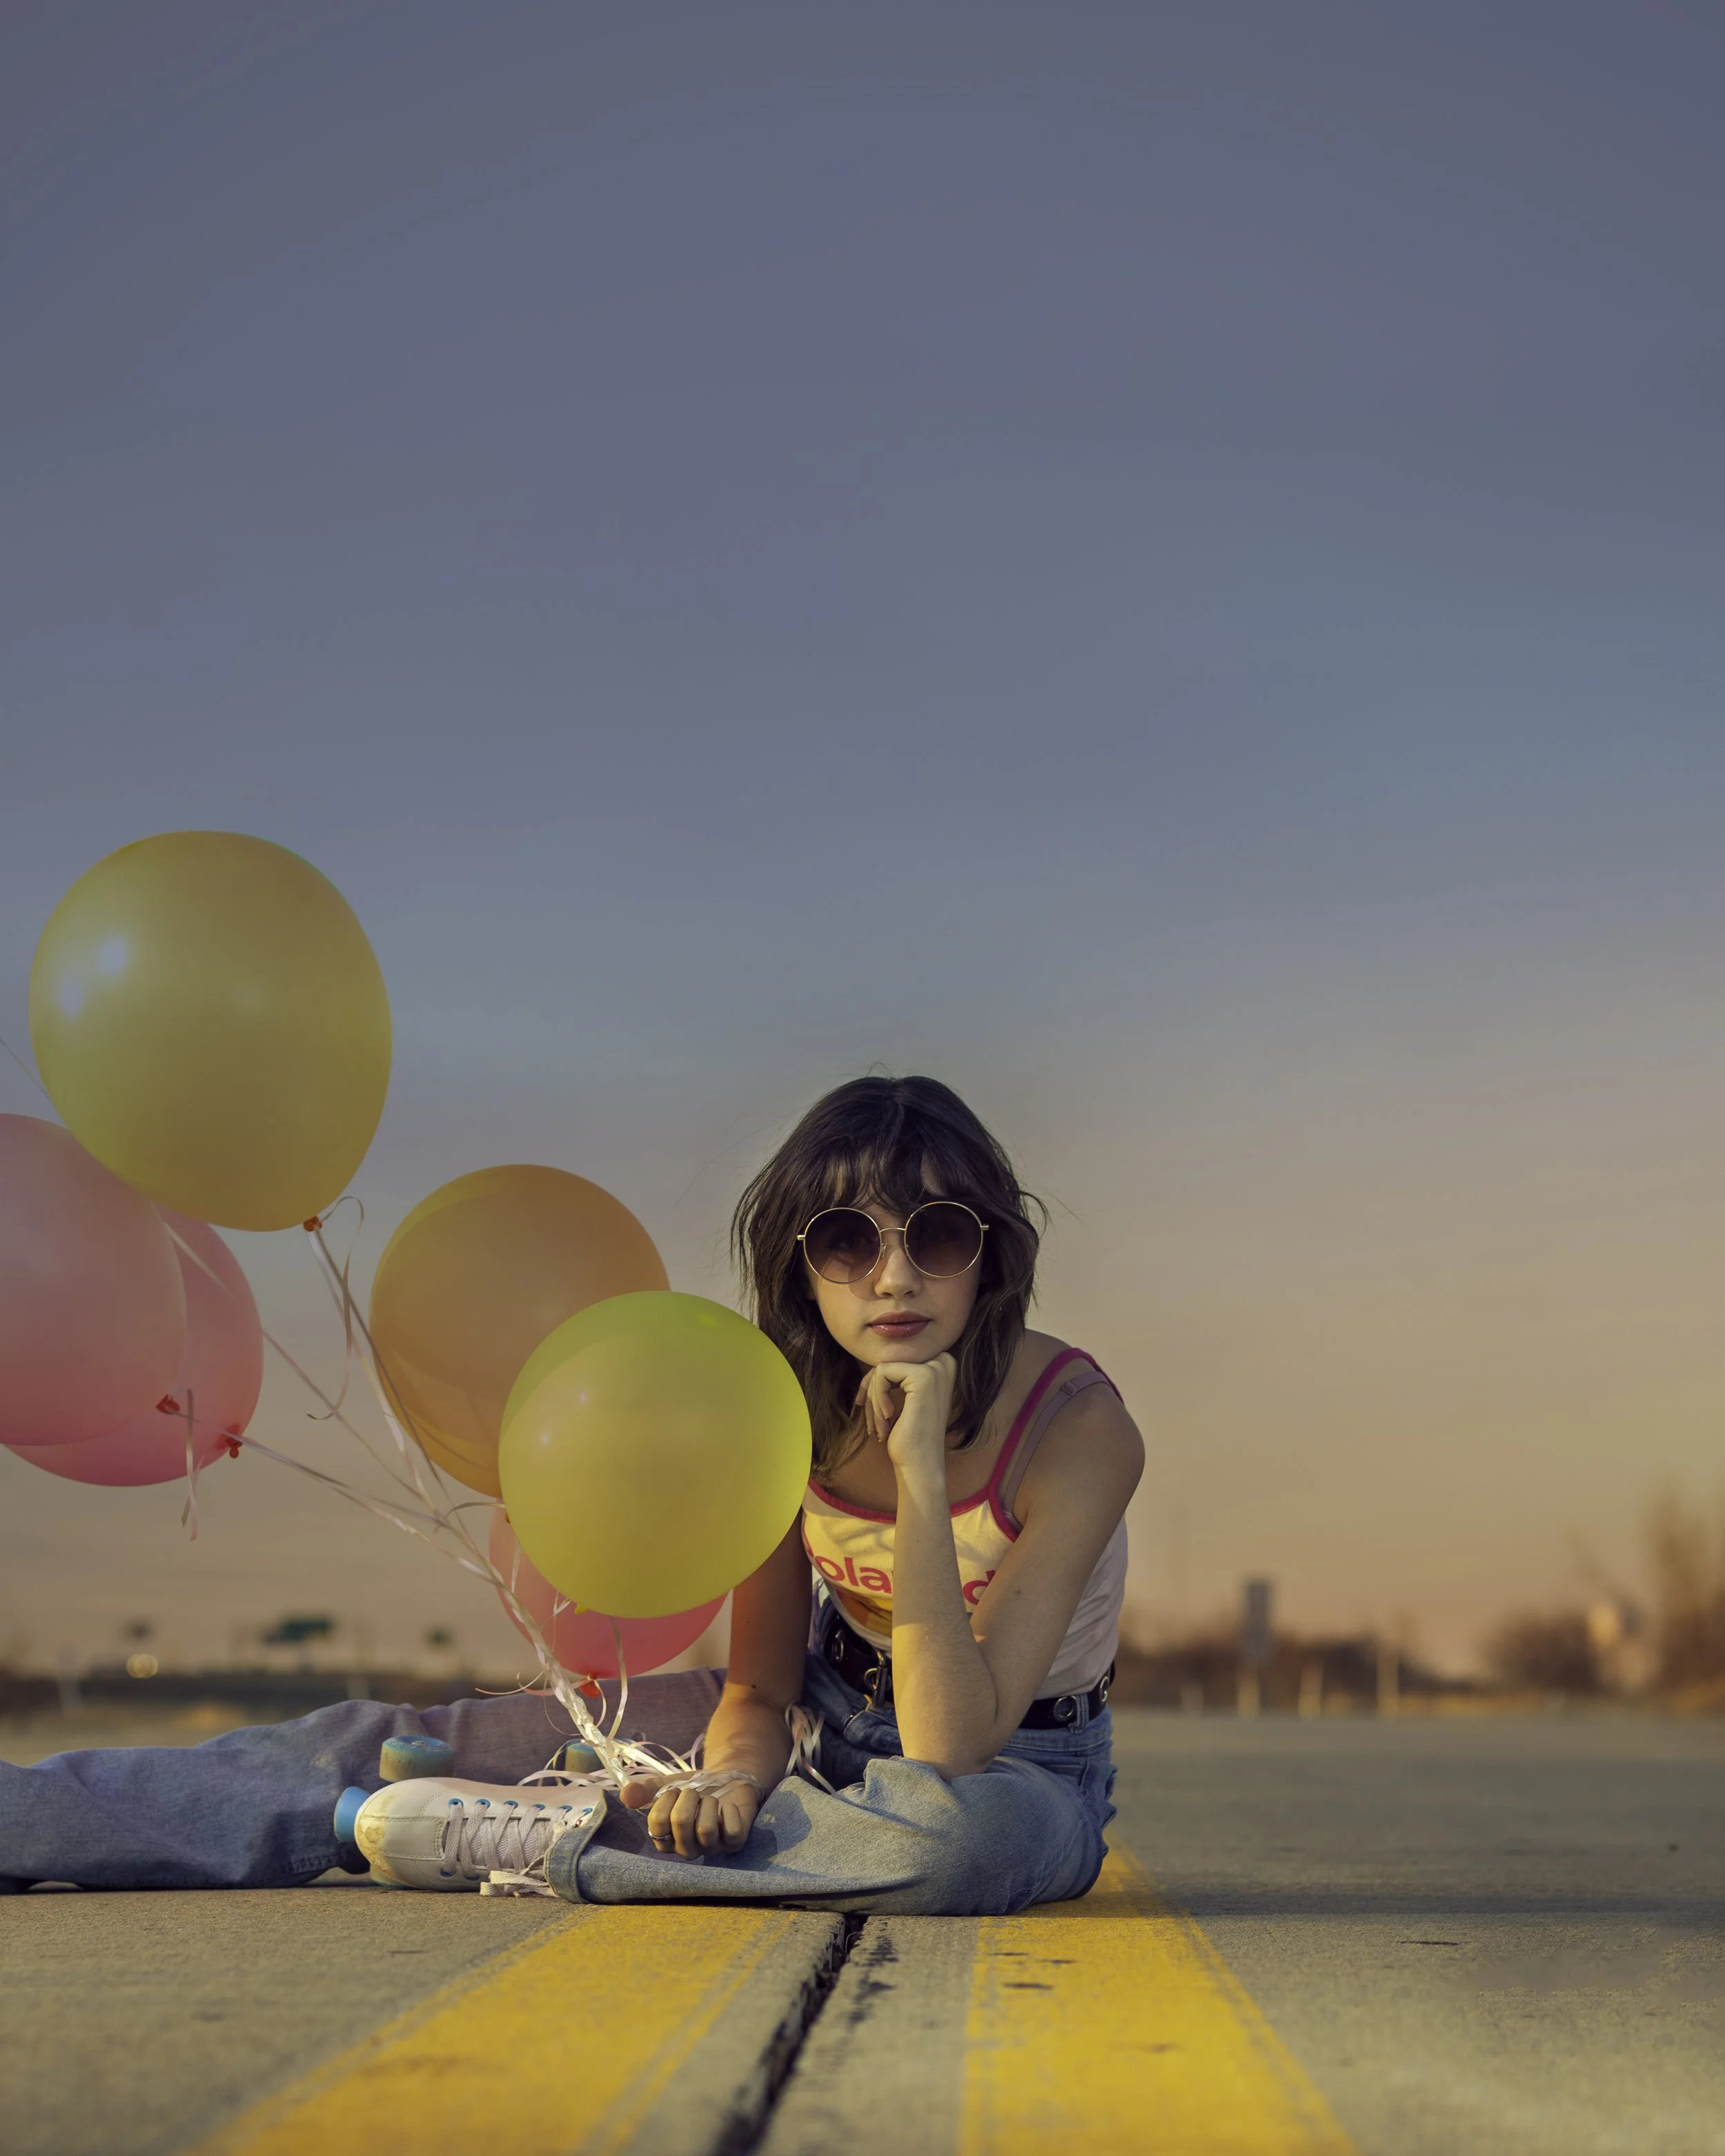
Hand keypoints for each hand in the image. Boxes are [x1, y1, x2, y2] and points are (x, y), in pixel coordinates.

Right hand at [618, 1771, 760, 1856]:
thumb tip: (625, 1795)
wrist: (727, 1782)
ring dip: (708, 1803)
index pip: (657, 1826)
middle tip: (694, 1793)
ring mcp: (711, 1848)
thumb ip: (645, 1790)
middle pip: (681, 1823)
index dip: (665, 1801)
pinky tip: (727, 1809)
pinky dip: (730, 1812)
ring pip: (706, 1829)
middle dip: (689, 1797)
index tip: (673, 1791)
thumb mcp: (668, 1785)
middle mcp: (686, 1849)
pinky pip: (732, 1832)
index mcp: (666, 1839)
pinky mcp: (734, 1843)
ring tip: (709, 1801)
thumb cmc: (694, 1790)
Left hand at [862, 1350, 956, 1469]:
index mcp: (943, 1365)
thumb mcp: (904, 1398)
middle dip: (873, 1392)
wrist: (920, 1465)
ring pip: (881, 1369)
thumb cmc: (909, 1436)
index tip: (872, 1408)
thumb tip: (874, 1358)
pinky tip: (888, 1418)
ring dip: (873, 1400)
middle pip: (888, 1362)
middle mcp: (944, 1362)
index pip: (896, 1360)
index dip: (877, 1384)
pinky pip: (881, 1373)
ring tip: (879, 1426)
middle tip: (875, 1421)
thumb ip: (897, 1374)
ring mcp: (936, 1368)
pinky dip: (876, 1398)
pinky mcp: (924, 1376)